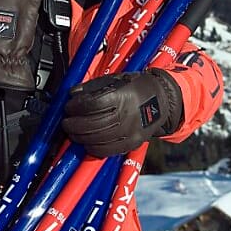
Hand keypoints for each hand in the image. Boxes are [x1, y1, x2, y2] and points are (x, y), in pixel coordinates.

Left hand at [62, 68, 183, 157]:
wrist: (163, 100)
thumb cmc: (136, 88)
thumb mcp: (117, 80)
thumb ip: (93, 87)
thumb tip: (73, 94)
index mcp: (124, 96)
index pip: (94, 104)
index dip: (77, 107)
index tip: (69, 106)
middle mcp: (128, 115)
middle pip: (94, 124)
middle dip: (74, 124)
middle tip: (66, 122)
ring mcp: (131, 131)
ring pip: (99, 139)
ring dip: (81, 137)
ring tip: (73, 133)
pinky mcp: (133, 143)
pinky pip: (108, 150)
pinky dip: (93, 148)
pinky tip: (86, 143)